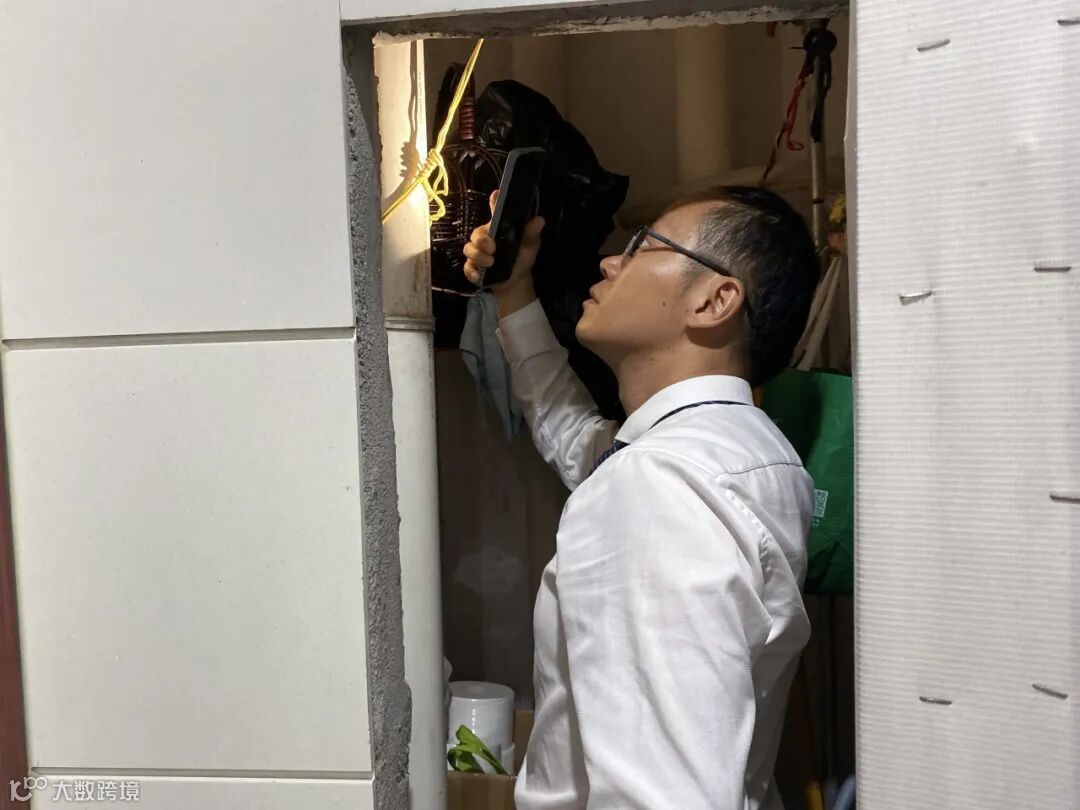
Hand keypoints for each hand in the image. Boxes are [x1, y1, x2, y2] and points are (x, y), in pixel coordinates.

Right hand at [463, 191, 544, 311]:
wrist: (515, 281)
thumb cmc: (521, 259)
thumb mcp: (529, 247)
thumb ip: (531, 235)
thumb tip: (540, 220)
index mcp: (498, 228)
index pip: (495, 212)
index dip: (494, 202)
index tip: (495, 195)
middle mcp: (485, 238)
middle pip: (476, 234)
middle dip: (482, 241)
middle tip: (492, 248)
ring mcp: (476, 252)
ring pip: (468, 250)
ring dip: (478, 256)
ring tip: (490, 263)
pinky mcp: (472, 267)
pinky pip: (467, 267)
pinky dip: (472, 272)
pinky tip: (480, 276)